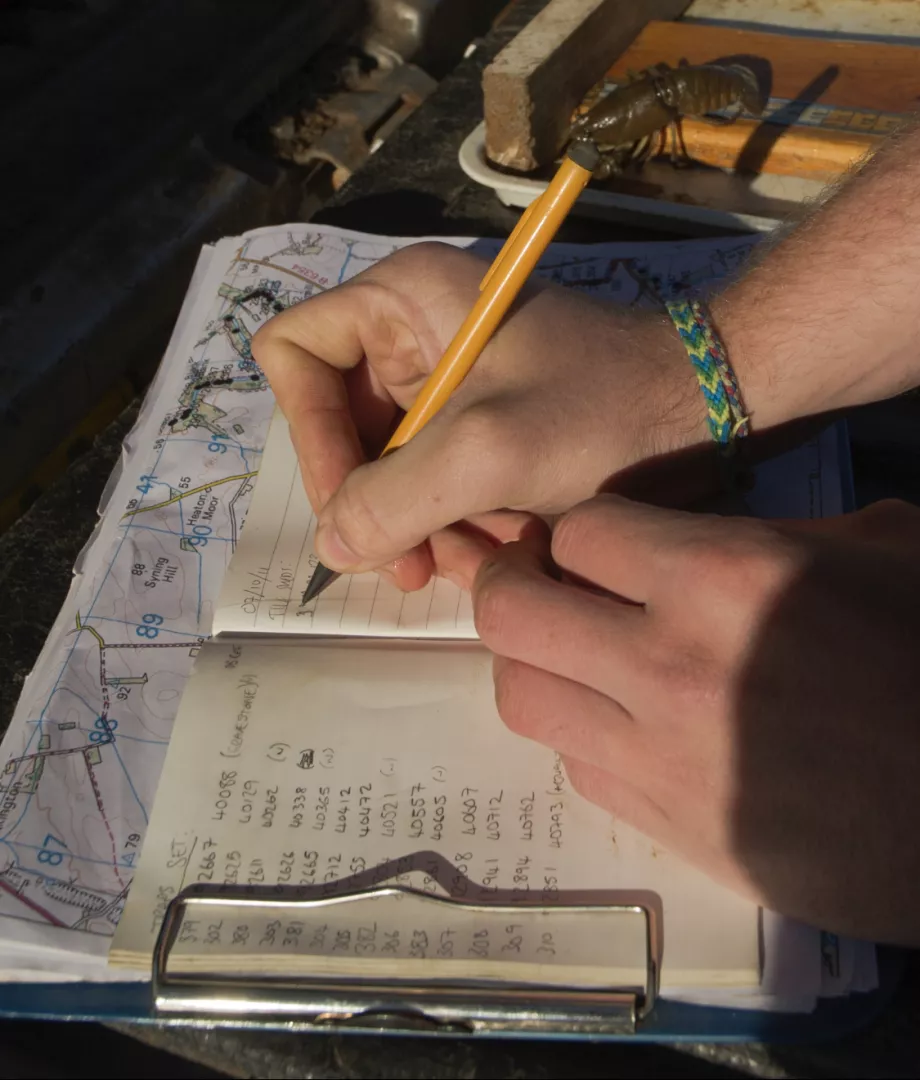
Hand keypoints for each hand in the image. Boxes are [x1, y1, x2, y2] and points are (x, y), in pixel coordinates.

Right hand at [253, 242, 700, 590]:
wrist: (707, 411)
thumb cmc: (604, 408)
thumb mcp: (490, 452)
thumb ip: (394, 500)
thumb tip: (330, 546)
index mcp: (399, 300)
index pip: (295, 355)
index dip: (310, 433)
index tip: (353, 503)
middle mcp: (411, 335)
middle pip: (337, 425)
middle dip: (369, 500)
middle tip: (407, 564)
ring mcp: (446, 385)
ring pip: (384, 467)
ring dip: (411, 526)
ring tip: (458, 566)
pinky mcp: (477, 427)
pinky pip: (430, 482)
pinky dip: (448, 525)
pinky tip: (488, 555)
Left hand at [473, 496, 919, 943]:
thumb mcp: (877, 549)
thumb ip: (762, 533)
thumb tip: (682, 539)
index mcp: (724, 576)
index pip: (579, 532)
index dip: (579, 532)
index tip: (595, 544)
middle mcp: (668, 664)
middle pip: (512, 612)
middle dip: (509, 584)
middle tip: (534, 583)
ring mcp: (658, 757)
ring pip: (522, 697)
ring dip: (533, 665)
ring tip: (570, 654)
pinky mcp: (668, 829)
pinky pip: (577, 769)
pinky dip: (584, 735)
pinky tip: (623, 725)